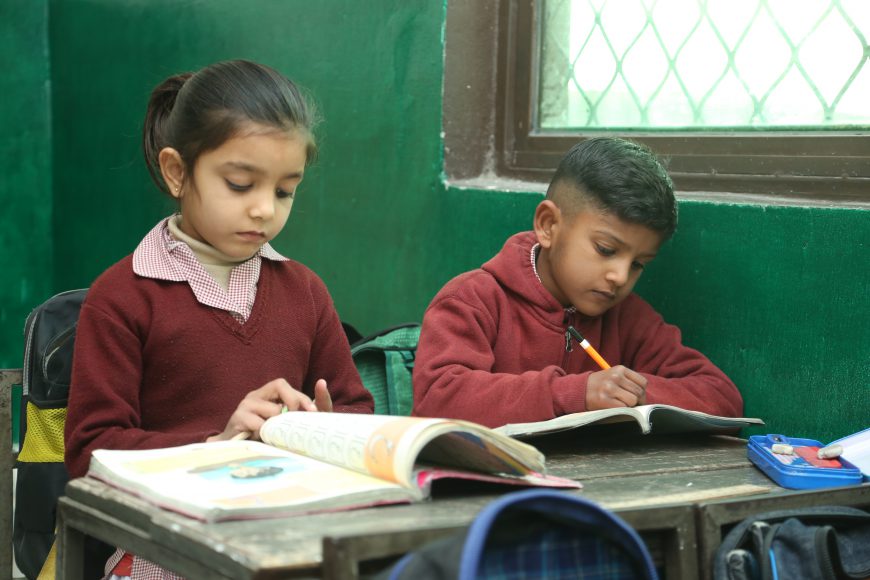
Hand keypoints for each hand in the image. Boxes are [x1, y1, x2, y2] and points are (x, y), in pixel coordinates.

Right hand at [208, 378, 332, 441]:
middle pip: (279, 384)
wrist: (238, 455)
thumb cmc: (268, 437)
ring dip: (280, 425)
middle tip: (295, 420)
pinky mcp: (237, 419)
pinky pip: (259, 424)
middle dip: (294, 401)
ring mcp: (245, 406)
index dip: (301, 397)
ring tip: (276, 436)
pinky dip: (266, 434)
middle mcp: (256, 396)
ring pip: (273, 409)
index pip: (285, 385)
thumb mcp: (291, 423)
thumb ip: (308, 407)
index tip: (313, 412)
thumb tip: (321, 382)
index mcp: (267, 395)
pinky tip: (263, 440)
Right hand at [585, 366, 646, 410]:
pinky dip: (622, 410)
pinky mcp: (605, 400)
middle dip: (638, 401)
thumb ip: (628, 381)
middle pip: (639, 392)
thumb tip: (643, 396)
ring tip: (621, 404)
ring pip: (633, 400)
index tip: (637, 397)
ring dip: (630, 405)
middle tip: (631, 404)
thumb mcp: (614, 375)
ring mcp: (610, 388)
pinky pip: (624, 408)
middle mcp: (615, 377)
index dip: (642, 392)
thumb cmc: (600, 385)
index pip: (643, 382)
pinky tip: (615, 407)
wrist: (580, 390)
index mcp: (619, 369)